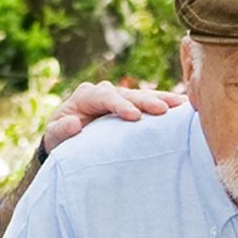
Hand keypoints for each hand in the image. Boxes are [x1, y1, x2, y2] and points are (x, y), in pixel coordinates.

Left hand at [41, 80, 186, 157]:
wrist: (67, 144)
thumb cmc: (59, 142)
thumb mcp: (53, 138)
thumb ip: (60, 131)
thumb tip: (73, 124)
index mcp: (86, 96)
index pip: (105, 96)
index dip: (120, 104)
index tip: (134, 116)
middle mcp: (104, 93)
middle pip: (128, 93)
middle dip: (146, 100)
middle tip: (164, 110)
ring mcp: (119, 99)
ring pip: (142, 97)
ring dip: (162, 100)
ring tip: (183, 105)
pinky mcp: (130, 108)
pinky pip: (148, 106)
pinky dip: (164, 107)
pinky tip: (184, 109)